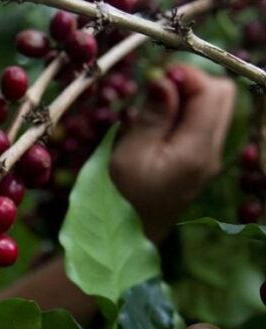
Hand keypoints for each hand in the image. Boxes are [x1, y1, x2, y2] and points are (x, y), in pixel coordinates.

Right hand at [110, 64, 235, 242]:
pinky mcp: (199, 161)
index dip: (186, 75)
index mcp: (197, 150)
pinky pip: (202, 123)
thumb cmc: (121, 199)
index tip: (153, 78)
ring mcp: (208, 157)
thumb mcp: (129, 156)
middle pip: (222, 95)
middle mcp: (212, 151)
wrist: (127, 238)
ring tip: (152, 109)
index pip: (212, 92)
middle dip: (191, 82)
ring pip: (214, 106)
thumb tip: (164, 78)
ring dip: (186, 97)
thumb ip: (152, 116)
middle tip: (154, 91)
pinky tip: (157, 124)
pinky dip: (183, 113)